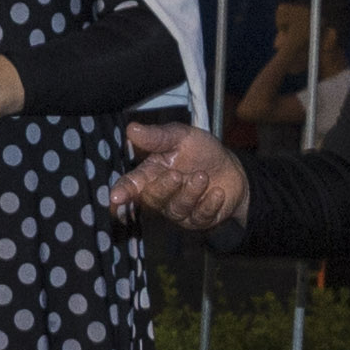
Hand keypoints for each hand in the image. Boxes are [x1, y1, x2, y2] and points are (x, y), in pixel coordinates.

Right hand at [107, 122, 250, 230]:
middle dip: (163, 187)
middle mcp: (161, 194)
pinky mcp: (198, 219)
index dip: (123, 191)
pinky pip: (199, 217)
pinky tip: (217, 192)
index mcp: (151, 173)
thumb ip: (157, 136)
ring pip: (176, 208)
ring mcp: (179, 209)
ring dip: (190, 192)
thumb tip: (131, 129)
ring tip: (203, 177)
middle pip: (152, 198)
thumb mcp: (182, 136)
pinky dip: (209, 204)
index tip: (116, 197)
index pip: (131, 184)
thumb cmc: (201, 152)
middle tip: (176, 175)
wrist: (232, 169)